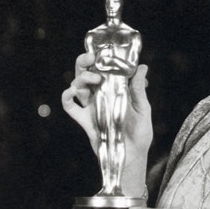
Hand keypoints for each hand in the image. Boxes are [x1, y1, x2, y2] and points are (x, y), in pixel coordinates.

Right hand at [61, 52, 152, 175]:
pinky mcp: (84, 120)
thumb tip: (142, 67)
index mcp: (114, 90)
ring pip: (77, 85)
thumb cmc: (140, 133)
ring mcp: (91, 107)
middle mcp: (100, 96)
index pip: (103, 69)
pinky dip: (66, 97)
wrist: (132, 157)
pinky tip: (71, 92)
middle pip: (85, 73)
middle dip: (84, 62)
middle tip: (91, 58)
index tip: (102, 50)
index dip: (100, 59)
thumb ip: (138, 89)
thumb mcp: (143, 109)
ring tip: (94, 79)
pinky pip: (69, 106)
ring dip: (81, 78)